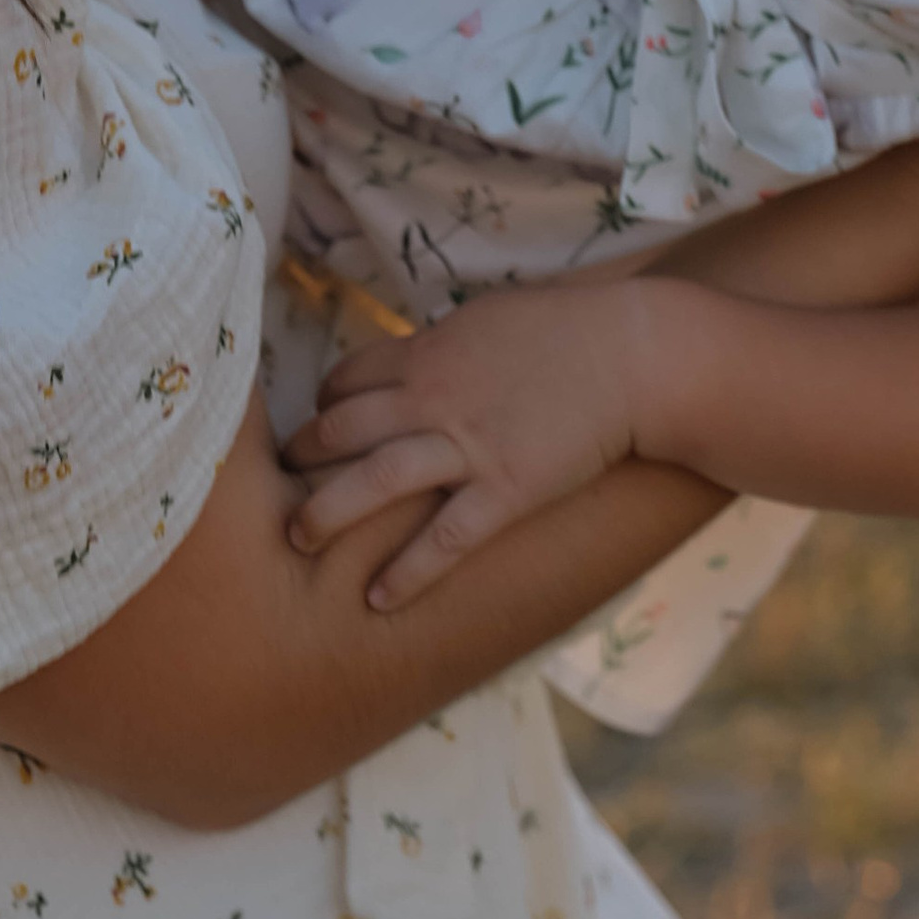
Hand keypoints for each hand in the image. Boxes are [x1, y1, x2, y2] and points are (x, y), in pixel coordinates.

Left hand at [282, 278, 657, 608]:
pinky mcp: (506, 491)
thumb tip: (415, 358)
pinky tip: (379, 600)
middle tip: (281, 485)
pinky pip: (444, 539)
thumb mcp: (491, 319)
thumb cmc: (570, 329)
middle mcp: (433, 399)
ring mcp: (467, 447)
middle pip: (341, 431)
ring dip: (325, 512)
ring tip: (298, 538)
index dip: (322, 406)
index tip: (317, 428)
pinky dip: (408, 573)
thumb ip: (444, 346)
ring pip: (373, 482)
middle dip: (303, 459)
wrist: (636, 355)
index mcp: (428, 353)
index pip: (346, 381)